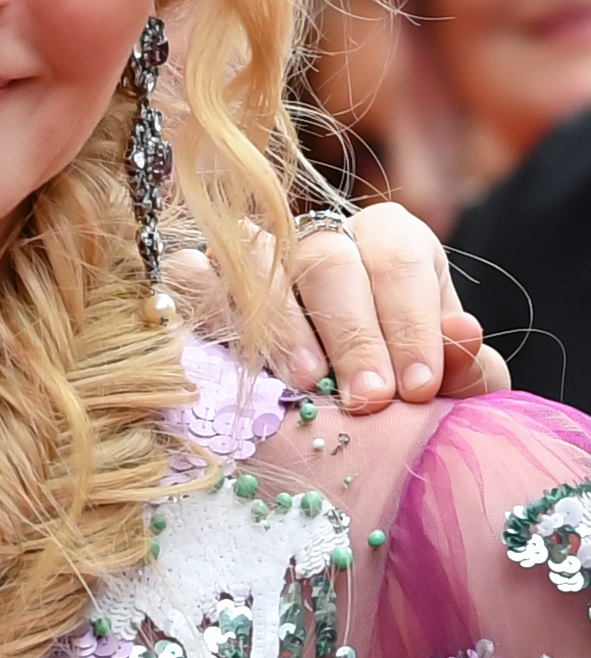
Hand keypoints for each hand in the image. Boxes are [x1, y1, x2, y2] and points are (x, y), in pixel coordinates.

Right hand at [170, 205, 507, 411]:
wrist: (309, 420)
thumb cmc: (381, 394)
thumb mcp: (436, 383)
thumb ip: (462, 367)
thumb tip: (465, 338)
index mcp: (387, 243)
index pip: (399, 258)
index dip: (411, 322)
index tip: (419, 387)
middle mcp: (318, 237)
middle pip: (328, 261)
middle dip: (355, 334)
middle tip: (371, 400)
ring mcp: (250, 253)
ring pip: (259, 260)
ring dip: (284, 324)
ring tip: (306, 383)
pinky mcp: (194, 276)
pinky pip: (192, 276)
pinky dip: (211, 312)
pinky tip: (239, 363)